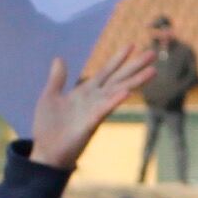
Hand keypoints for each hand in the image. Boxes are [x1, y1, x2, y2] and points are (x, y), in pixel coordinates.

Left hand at [31, 46, 159, 172]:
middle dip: (135, 67)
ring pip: (118, 92)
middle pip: (119, 79)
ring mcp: (94, 111)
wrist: (45, 152)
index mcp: (85, 92)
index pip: (106, 72)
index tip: (131, 45)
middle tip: (152, 53)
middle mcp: (94, 100)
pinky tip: (127, 92)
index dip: (117, 59)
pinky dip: (115, 101)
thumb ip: (57, 79)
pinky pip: (104, 110)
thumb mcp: (50, 96)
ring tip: (152, 71)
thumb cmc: (48, 127)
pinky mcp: (89, 124)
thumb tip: (59, 58)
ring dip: (135, 82)